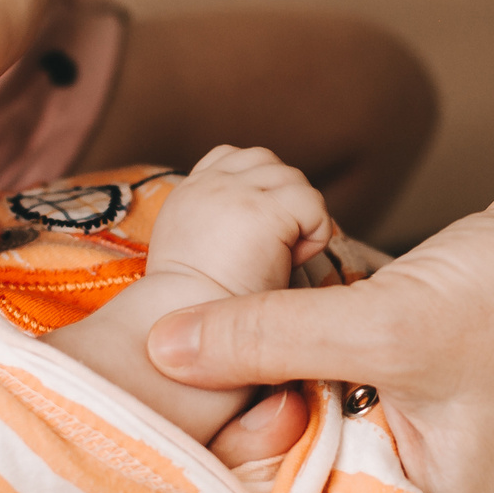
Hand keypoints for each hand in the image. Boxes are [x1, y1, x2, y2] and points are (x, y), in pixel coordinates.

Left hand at [144, 172, 493, 492]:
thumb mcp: (383, 323)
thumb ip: (269, 336)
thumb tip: (164, 347)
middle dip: (248, 468)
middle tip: (157, 444)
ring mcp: (428, 452)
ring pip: (319, 446)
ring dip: (269, 413)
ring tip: (182, 400)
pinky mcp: (416, 399)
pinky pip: (337, 403)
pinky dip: (301, 379)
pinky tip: (241, 355)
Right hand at [145, 145, 337, 300]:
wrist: (179, 332)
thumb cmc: (201, 311)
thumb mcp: (199, 254)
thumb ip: (222, 226)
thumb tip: (263, 229)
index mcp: (190, 192)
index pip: (235, 159)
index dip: (259, 190)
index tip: (258, 239)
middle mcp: (206, 184)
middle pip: (268, 162)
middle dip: (280, 201)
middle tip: (269, 253)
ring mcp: (231, 192)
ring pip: (293, 180)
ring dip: (298, 220)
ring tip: (277, 262)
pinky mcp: (259, 211)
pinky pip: (312, 205)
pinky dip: (314, 235)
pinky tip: (290, 265)